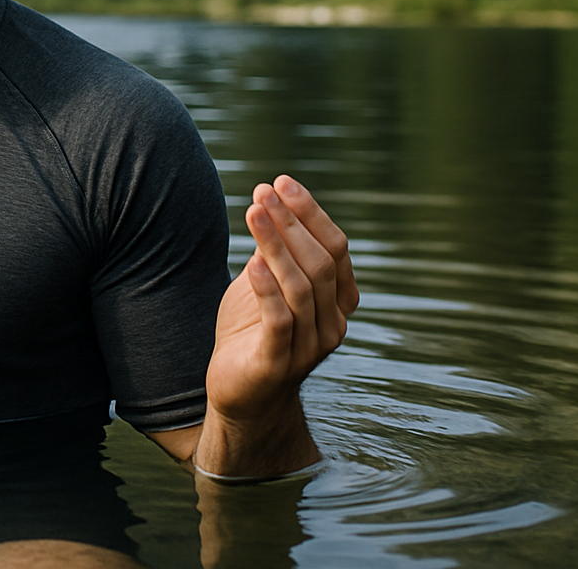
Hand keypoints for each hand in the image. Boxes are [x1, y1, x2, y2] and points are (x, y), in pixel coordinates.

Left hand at [206, 175, 357, 423]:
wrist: (240, 394)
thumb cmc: (252, 332)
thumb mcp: (265, 286)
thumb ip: (275, 254)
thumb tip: (270, 205)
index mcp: (337, 301)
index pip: (336, 247)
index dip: (311, 213)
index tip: (282, 183)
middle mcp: (332, 323)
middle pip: (321, 262)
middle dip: (291, 222)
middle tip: (262, 192)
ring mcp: (309, 346)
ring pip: (302, 287)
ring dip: (277, 245)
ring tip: (253, 212)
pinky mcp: (279, 364)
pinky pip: (280, 321)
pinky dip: (268, 289)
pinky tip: (251, 262)